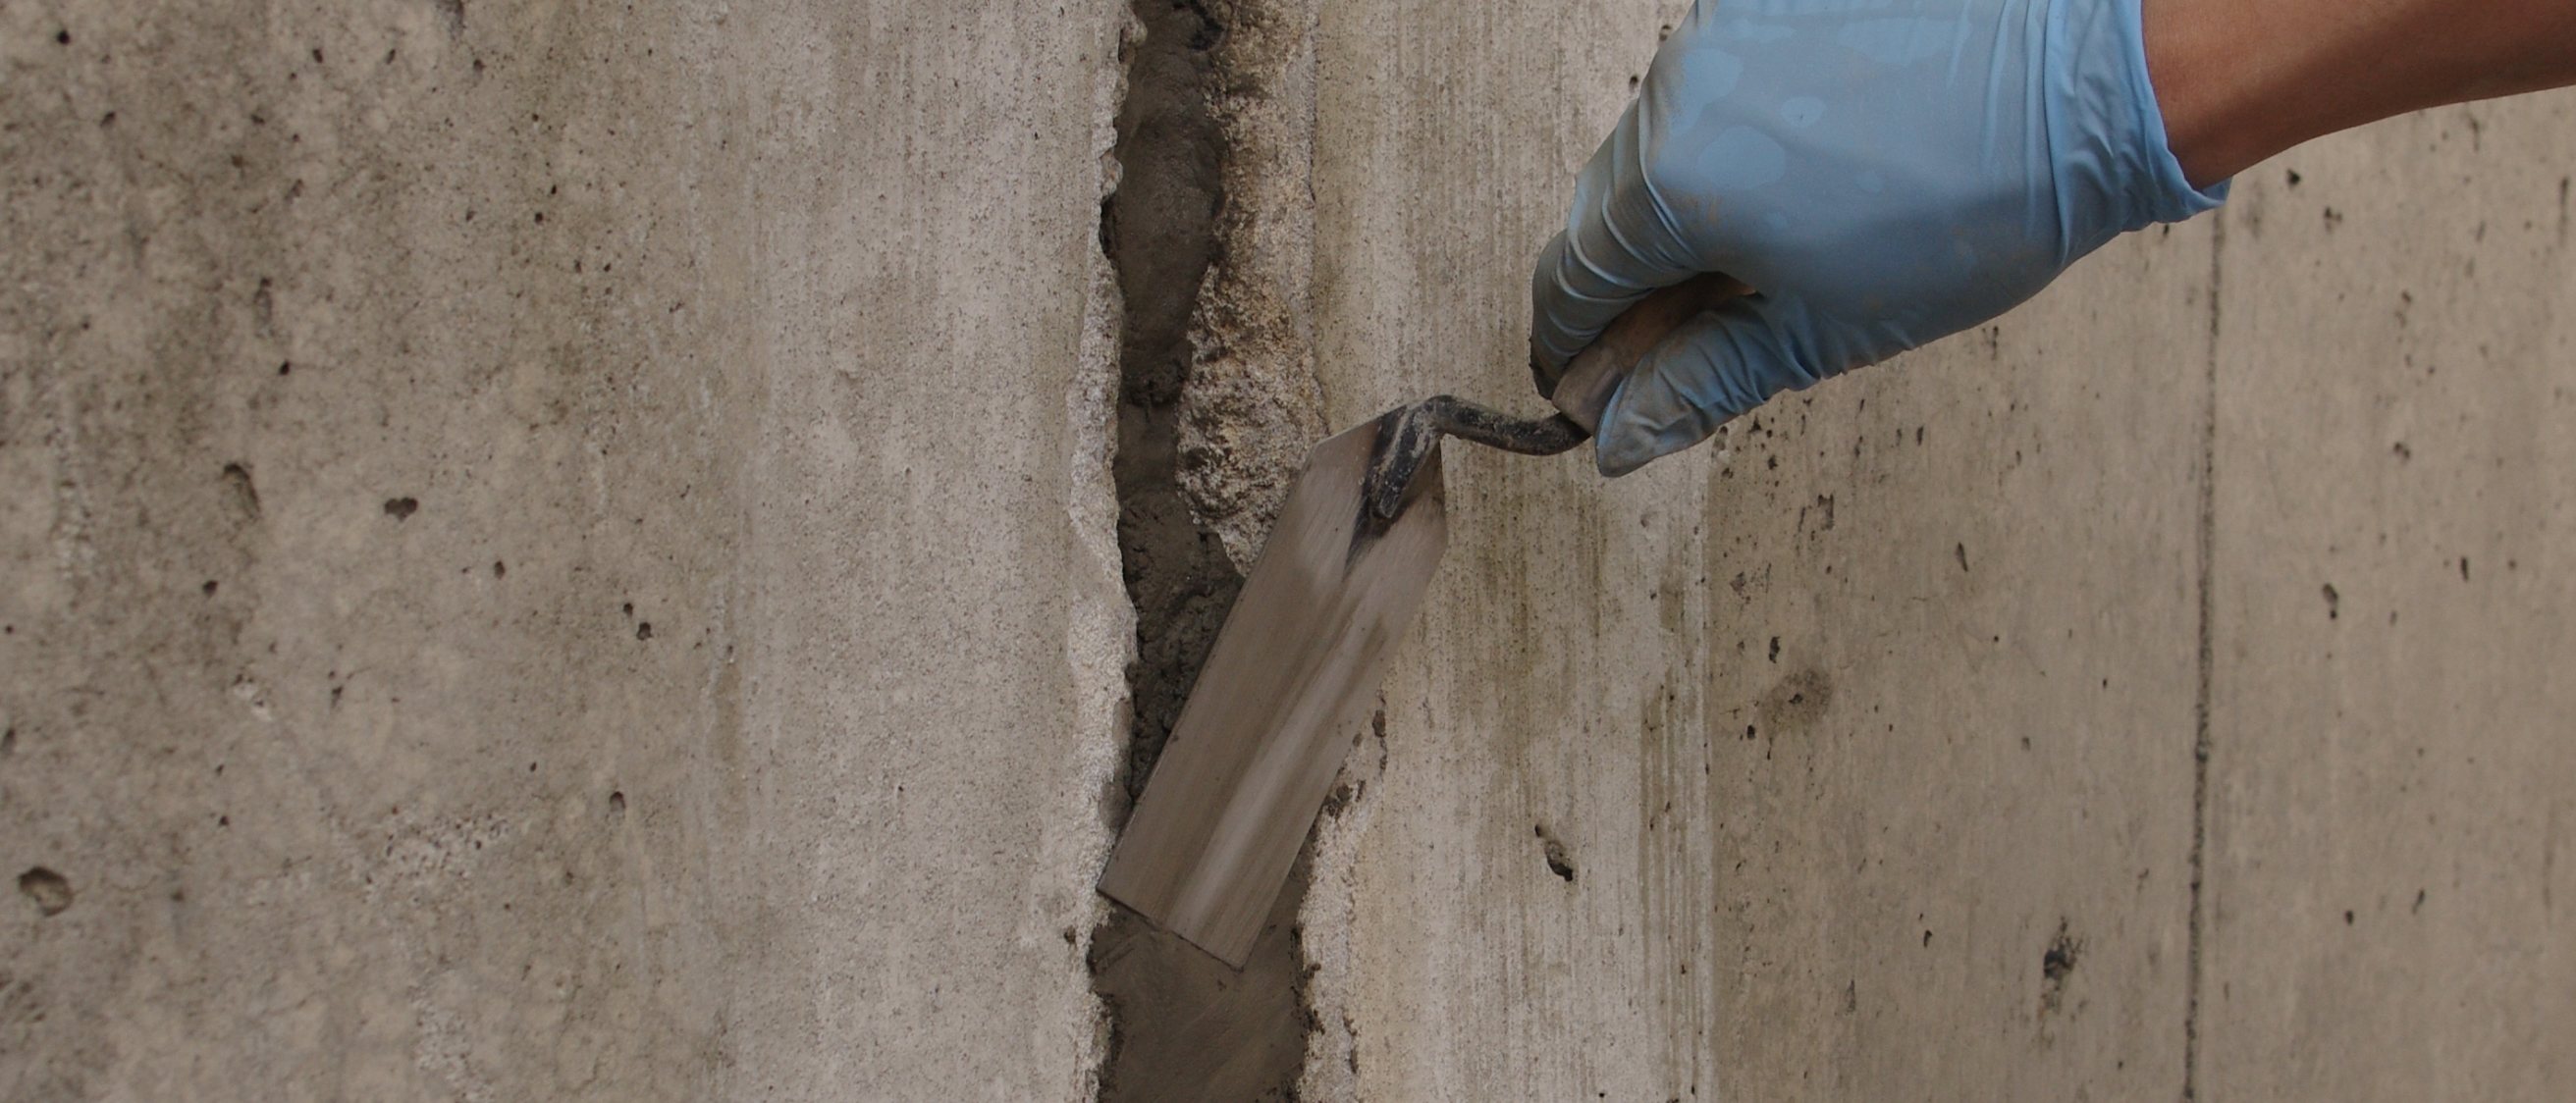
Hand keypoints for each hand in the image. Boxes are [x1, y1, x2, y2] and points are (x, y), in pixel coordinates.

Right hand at [1531, 0, 2222, 475]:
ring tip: (1791, 230)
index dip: (1575, 348)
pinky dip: (1736, 129)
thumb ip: (1702, 381)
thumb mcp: (1824, 328)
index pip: (1570, 283)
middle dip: (1638, 276)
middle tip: (1712, 322)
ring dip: (1690, 197)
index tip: (1595, 382)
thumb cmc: (1973, 210)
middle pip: (1604, 208)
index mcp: (1676, 187)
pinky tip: (1814, 161)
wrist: (2086, 85)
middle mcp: (1675, 90)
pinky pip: (1711, 81)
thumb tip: (1619, 437)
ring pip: (1657, 140)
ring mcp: (1716, 29)